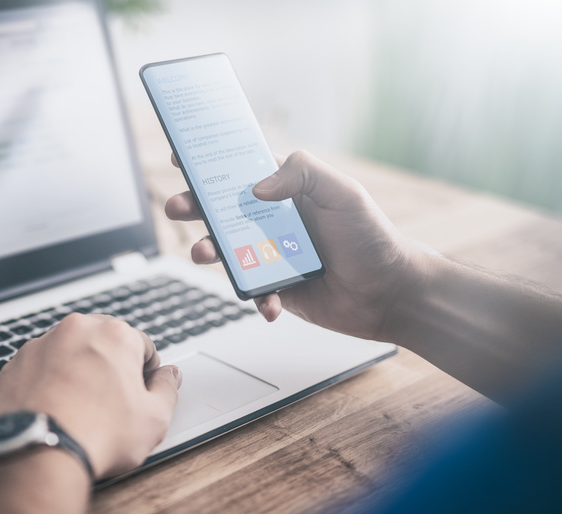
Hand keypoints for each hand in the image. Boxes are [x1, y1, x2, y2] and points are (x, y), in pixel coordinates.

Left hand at [0, 313, 181, 478]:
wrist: (37, 452)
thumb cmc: (98, 434)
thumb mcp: (153, 418)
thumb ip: (168, 389)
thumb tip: (170, 375)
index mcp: (114, 334)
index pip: (142, 346)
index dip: (145, 374)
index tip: (139, 395)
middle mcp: (76, 330)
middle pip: (103, 344)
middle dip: (109, 368)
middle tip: (110, 404)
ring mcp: (41, 345)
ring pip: (69, 354)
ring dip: (77, 373)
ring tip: (79, 410)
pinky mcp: (14, 364)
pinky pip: (40, 369)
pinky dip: (48, 384)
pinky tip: (54, 411)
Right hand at [165, 150, 424, 341]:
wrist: (391, 294)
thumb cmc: (373, 239)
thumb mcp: (344, 193)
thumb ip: (303, 174)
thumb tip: (257, 187)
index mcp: (289, 191)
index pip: (243, 170)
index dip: (212, 162)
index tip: (183, 156)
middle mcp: (274, 221)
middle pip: (223, 209)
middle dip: (195, 206)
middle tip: (177, 206)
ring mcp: (271, 255)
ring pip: (227, 250)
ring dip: (209, 250)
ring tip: (203, 253)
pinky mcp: (275, 288)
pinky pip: (252, 291)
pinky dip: (255, 297)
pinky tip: (268, 301)